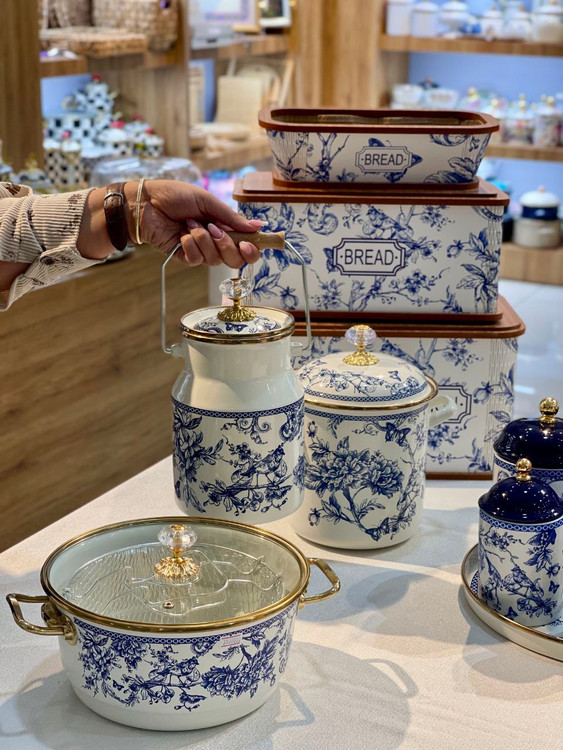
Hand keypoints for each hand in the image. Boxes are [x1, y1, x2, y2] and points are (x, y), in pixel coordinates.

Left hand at [125, 180, 262, 267]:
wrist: (147, 202)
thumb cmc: (175, 196)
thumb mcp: (208, 201)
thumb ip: (232, 217)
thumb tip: (258, 226)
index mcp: (225, 226)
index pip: (246, 247)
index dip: (252, 250)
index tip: (248, 243)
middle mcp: (215, 241)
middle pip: (235, 260)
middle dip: (228, 245)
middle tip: (215, 230)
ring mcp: (200, 250)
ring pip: (216, 260)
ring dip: (204, 239)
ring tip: (190, 224)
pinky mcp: (185, 256)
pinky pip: (197, 260)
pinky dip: (190, 245)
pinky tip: (181, 233)